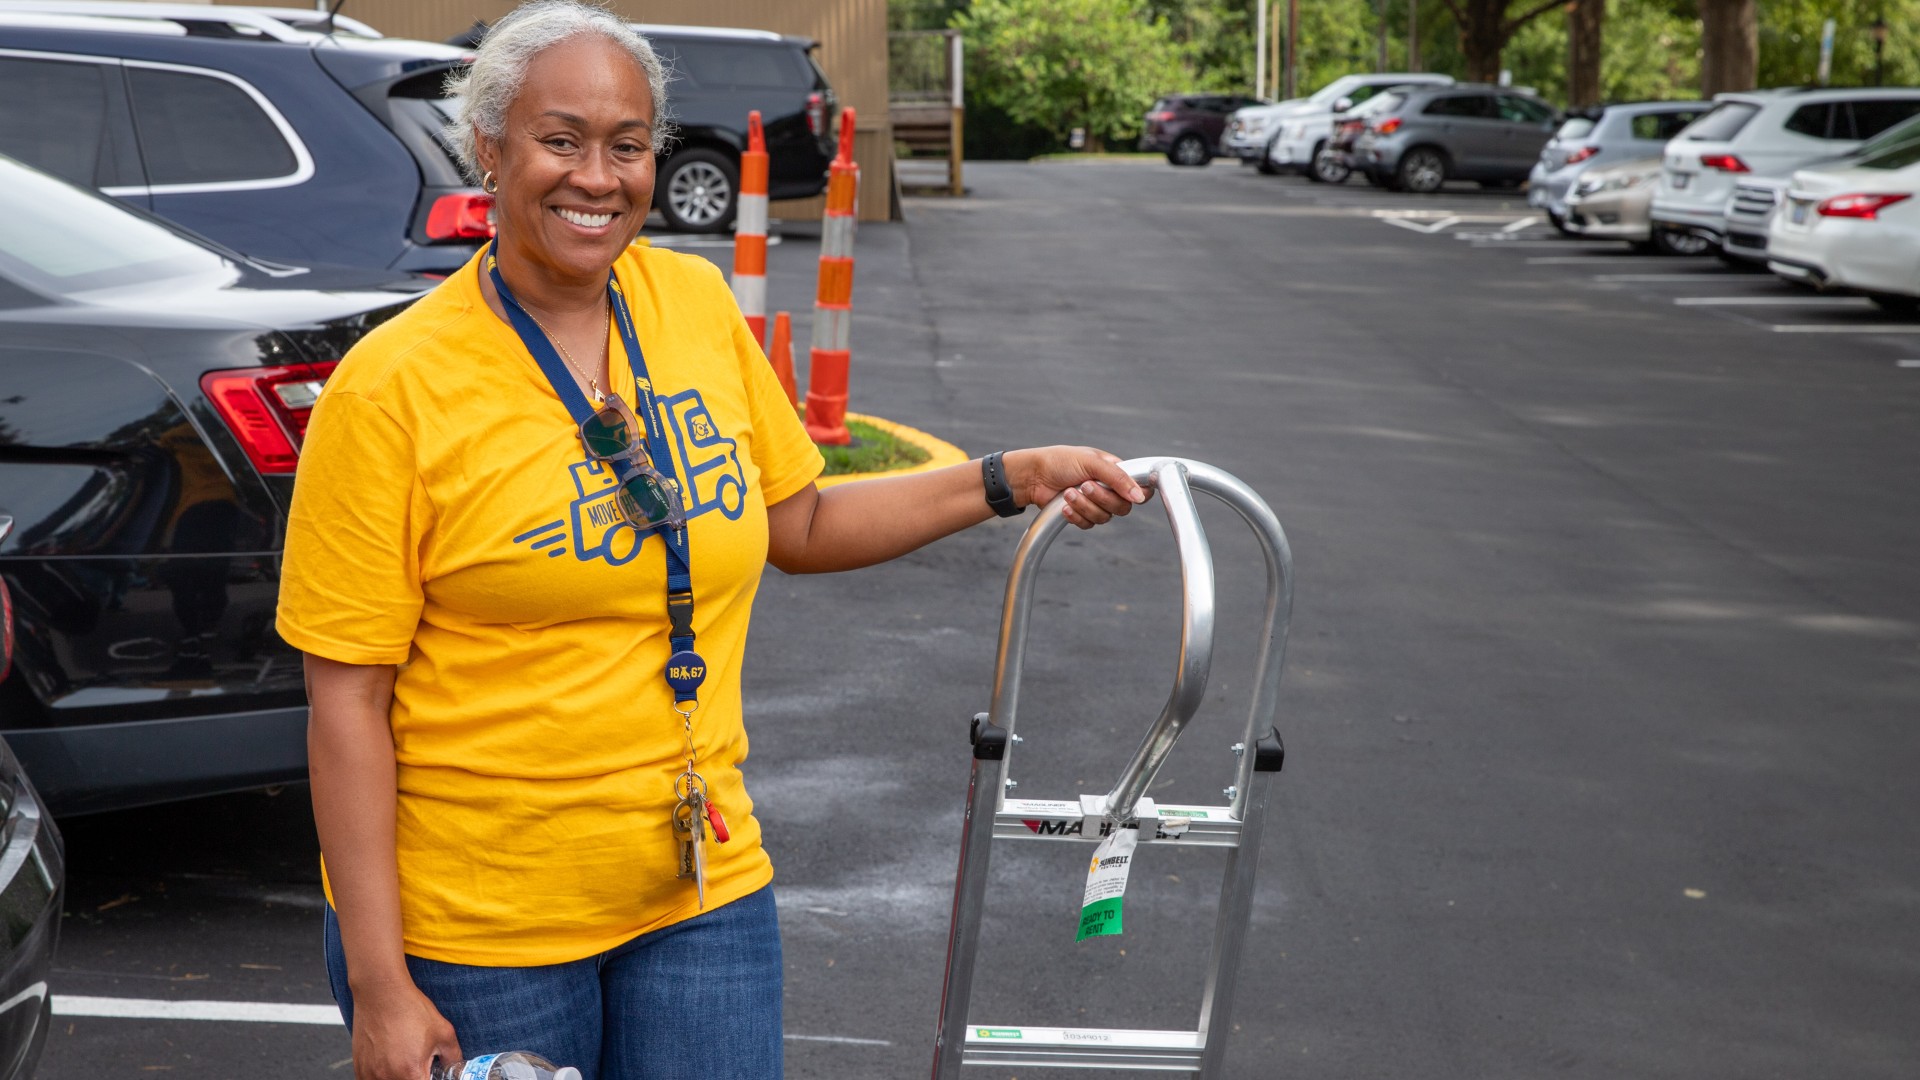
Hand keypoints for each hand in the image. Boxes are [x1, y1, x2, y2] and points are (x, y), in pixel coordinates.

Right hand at [350, 978, 460, 1079]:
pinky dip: (382, 1076)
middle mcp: (388, 1077)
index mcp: (411, 1073)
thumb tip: (456, 1070)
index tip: (430, 1074)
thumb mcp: (443, 1032)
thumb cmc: (409, 1009)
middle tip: (419, 1065)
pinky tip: (390, 1062)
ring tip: (404, 1060)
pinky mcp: (360, 1068)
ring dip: (399, 1077)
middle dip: (416, 1077)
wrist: (381, 993)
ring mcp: (370, 1074)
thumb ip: (453, 1057)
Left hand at [1003, 446, 1149, 529]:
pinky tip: (1064, 505)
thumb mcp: (1091, 462)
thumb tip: (1139, 496)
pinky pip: (1088, 524)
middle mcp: (1109, 489)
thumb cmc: (1060, 461)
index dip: (1138, 495)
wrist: (1033, 476)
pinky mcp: (1082, 515)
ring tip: (1068, 492)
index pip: (1140, 488)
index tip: (1128, 495)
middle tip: (1084, 485)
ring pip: (1104, 518)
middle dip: (1101, 498)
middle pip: (1122, 507)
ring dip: (1084, 506)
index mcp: (1115, 472)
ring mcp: (1096, 504)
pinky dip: (1076, 515)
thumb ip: (1117, 478)